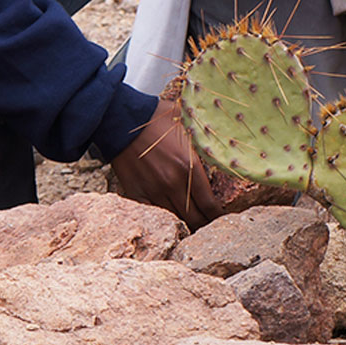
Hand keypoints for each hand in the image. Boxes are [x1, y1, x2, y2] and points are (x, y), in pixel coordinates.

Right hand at [110, 98, 220, 227]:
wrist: (122, 120)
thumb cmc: (156, 119)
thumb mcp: (188, 126)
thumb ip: (204, 144)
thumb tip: (224, 151)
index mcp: (189, 167)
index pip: (210, 205)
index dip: (218, 216)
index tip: (222, 218)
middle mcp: (173, 183)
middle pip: (195, 218)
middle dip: (205, 224)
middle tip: (211, 225)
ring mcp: (154, 191)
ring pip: (176, 220)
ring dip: (186, 223)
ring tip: (194, 223)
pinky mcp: (137, 194)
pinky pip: (156, 214)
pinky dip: (165, 218)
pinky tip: (172, 217)